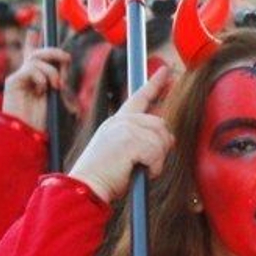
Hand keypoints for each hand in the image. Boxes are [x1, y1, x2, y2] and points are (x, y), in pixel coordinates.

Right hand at [2, 47, 69, 133]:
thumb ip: (61, 81)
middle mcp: (27, 75)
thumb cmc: (44, 119)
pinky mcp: (13, 82)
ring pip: (36, 59)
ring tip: (56, 86)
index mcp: (37, 78)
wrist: (29, 132)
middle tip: (66, 59)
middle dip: (55, 52)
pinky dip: (41, 77)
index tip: (32, 31)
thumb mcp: (59, 98)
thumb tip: (65, 63)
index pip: (33, 56)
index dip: (31, 42)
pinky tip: (43, 89)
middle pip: (38, 53)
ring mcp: (19, 77)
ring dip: (51, 70)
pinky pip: (29, 69)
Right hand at [67, 67, 173, 198]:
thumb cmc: (105, 173)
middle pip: (161, 125)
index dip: (155, 84)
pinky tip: (137, 170)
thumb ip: (142, 139)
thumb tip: (168, 137)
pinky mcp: (131, 141)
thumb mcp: (123, 150)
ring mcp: (125, 128)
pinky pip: (157, 154)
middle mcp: (121, 120)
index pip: (140, 97)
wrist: (87, 185)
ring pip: (161, 139)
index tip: (167, 71)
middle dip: (162, 146)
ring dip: (157, 159)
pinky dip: (153, 168)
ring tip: (138, 166)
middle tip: (146, 162)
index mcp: (117, 121)